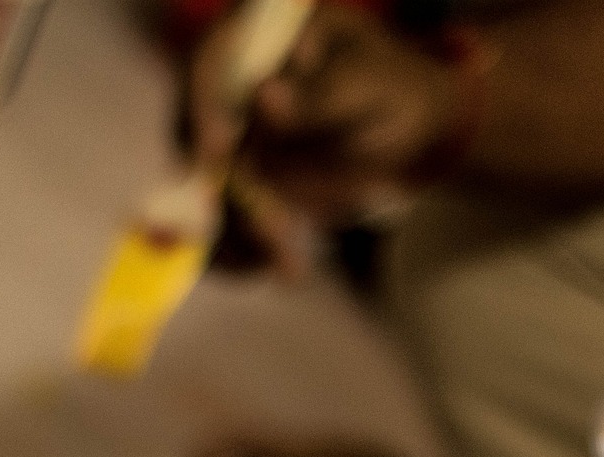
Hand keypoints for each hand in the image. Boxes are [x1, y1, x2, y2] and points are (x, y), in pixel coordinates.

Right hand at [188, 4, 463, 269]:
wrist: (407, 134)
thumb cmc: (392, 90)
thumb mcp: (368, 84)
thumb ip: (320, 94)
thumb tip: (264, 99)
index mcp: (254, 39)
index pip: (208, 67)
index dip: (202, 110)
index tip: (217, 152)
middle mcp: (229, 94)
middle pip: (197, 143)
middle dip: (228, 196)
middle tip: (270, 231)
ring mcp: (231, 146)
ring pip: (211, 197)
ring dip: (240, 236)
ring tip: (287, 264)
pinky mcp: (242, 191)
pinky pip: (227, 228)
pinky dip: (245, 256)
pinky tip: (280, 270)